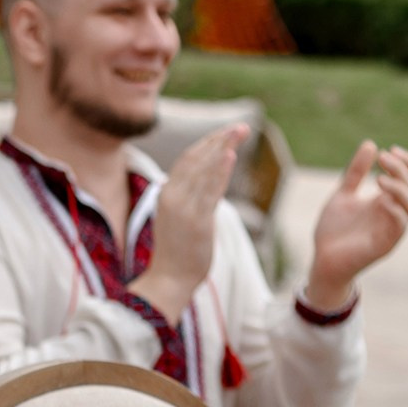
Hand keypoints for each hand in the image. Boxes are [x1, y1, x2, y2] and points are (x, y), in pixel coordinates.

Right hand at [128, 123, 243, 318]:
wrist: (168, 280)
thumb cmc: (176, 253)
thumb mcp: (179, 218)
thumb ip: (193, 198)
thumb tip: (212, 183)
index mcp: (167, 194)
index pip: (187, 160)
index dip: (208, 143)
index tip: (226, 133)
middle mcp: (172, 196)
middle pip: (196, 159)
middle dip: (219, 139)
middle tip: (241, 126)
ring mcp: (184, 209)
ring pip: (204, 170)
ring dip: (223, 147)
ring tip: (240, 132)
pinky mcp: (197, 222)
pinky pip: (210, 191)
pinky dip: (219, 171)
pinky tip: (230, 155)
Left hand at [305, 140, 407, 307]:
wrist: (322, 260)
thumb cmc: (334, 231)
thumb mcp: (343, 195)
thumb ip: (356, 173)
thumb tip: (370, 144)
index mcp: (386, 200)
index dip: (405, 162)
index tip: (388, 150)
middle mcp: (392, 213)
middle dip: (401, 169)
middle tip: (383, 157)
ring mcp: (391, 229)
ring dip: (400, 188)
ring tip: (380, 178)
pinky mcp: (386, 244)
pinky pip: (400, 225)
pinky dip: (395, 211)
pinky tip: (380, 200)